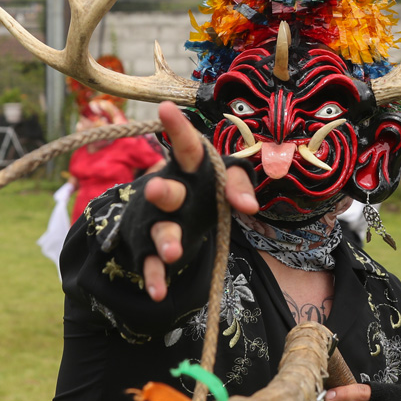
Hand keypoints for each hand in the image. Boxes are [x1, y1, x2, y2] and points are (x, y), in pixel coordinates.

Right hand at [141, 102, 258, 301]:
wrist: (175, 216)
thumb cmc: (205, 188)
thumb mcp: (226, 179)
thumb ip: (240, 184)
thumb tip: (250, 205)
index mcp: (188, 169)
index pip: (186, 146)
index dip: (177, 128)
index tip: (166, 108)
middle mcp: (168, 191)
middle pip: (166, 189)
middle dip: (163, 191)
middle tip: (157, 187)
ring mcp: (157, 221)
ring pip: (159, 230)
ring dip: (166, 240)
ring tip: (174, 254)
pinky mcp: (151, 249)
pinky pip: (151, 265)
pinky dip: (155, 279)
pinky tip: (160, 292)